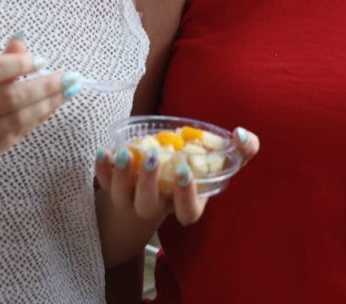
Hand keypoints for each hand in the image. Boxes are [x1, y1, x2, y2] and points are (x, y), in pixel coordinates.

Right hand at [0, 37, 72, 192]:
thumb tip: (21, 41)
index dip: (17, 63)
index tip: (42, 60)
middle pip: (7, 98)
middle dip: (44, 86)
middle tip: (70, 78)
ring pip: (15, 121)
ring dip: (47, 105)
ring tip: (67, 92)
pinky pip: (14, 138)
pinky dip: (36, 121)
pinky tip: (50, 108)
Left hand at [96, 126, 259, 225]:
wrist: (164, 174)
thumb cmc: (199, 165)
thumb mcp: (225, 160)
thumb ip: (244, 150)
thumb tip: (241, 135)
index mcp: (186, 205)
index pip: (186, 212)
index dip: (185, 196)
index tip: (184, 171)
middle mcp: (157, 205)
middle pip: (147, 206)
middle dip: (148, 183)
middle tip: (153, 157)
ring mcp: (132, 198)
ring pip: (121, 198)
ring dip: (121, 177)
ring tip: (124, 153)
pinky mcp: (114, 186)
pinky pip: (103, 184)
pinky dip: (101, 170)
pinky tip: (105, 151)